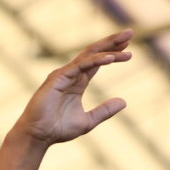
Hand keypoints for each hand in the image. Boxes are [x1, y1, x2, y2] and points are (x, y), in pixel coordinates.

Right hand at [13, 29, 132, 146]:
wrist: (38, 136)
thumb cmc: (58, 129)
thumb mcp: (88, 121)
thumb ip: (104, 111)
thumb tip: (124, 102)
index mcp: (77, 82)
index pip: (97, 62)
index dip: (113, 53)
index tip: (129, 49)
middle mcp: (71, 74)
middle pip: (94, 53)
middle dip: (112, 42)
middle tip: (130, 33)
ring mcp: (64, 74)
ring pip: (89, 56)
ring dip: (108, 48)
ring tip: (125, 44)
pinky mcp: (58, 78)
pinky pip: (80, 65)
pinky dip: (95, 60)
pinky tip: (110, 58)